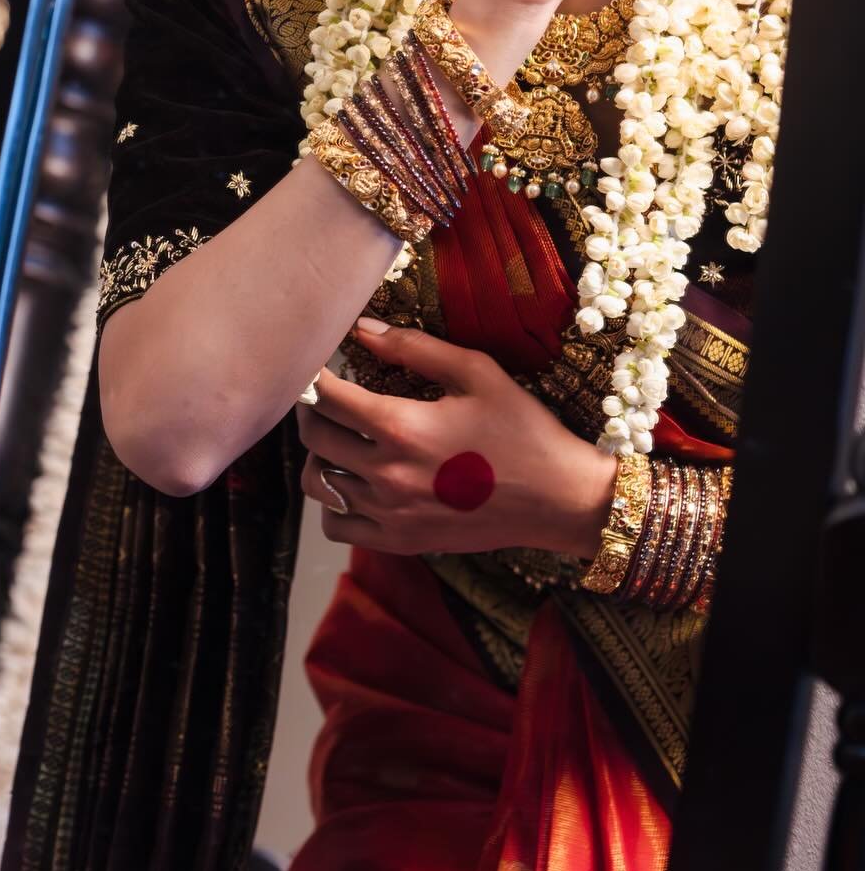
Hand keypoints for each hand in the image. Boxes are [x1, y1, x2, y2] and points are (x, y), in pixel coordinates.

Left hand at [297, 320, 614, 558]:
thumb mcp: (475, 372)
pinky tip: (354, 482)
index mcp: (400, 427)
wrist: (559, 498)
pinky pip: (338, 525)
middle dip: (311, 408)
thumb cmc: (521, 426)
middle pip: (314, 437)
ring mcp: (390, 514)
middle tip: (325, 394)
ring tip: (339, 438)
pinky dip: (334, 502)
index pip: (326, 396)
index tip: (318, 364)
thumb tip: (361, 329)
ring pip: (318, 482)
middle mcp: (386, 474)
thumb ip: (412, 347)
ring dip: (318, 455)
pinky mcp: (401, 541)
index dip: (313, 375)